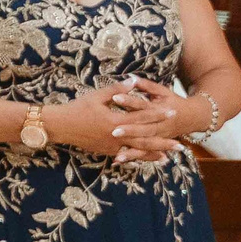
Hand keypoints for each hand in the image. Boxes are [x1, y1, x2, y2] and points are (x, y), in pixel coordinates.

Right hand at [44, 82, 167, 154]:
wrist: (60, 126)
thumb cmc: (77, 108)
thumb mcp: (96, 95)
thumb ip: (117, 89)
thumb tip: (134, 81)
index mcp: (115, 120)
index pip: (142, 116)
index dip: (158, 114)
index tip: (172, 112)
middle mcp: (117, 136)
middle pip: (145, 138)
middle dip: (163, 140)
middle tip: (180, 144)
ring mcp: (112, 146)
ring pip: (138, 150)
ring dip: (154, 153)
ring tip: (169, 156)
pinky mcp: (107, 151)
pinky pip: (127, 155)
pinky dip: (139, 157)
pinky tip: (148, 159)